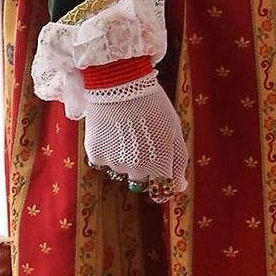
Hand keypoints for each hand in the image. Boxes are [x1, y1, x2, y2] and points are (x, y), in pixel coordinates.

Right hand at [81, 71, 187, 199]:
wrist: (119, 84)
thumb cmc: (153, 105)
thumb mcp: (174, 130)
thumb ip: (178, 161)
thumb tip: (179, 187)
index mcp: (160, 164)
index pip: (161, 192)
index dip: (161, 182)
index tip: (159, 171)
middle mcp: (136, 169)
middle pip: (141, 180)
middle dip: (144, 166)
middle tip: (142, 139)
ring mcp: (115, 163)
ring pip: (122, 170)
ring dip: (125, 157)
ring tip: (127, 130)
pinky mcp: (96, 155)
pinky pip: (104, 160)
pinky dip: (108, 150)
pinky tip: (112, 130)